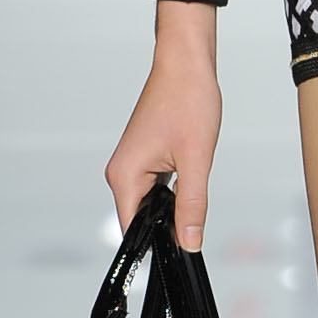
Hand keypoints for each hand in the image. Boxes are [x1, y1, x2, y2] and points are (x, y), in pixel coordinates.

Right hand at [104, 1, 220, 249]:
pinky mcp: (143, 157)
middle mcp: (121, 172)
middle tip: (195, 220)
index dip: (156, 244)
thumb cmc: (188, 100)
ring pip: (151, 203)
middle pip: (141, 218)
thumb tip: (188, 242)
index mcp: (125, 176)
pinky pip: (155, 187)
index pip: (133, 230)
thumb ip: (192, 206)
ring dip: (173, 205)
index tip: (179, 253)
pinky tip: (190, 176)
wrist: (186, 65)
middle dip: (167, 225)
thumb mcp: (196, 160)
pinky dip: (173, 190)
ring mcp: (131, 164)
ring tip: (193, 186)